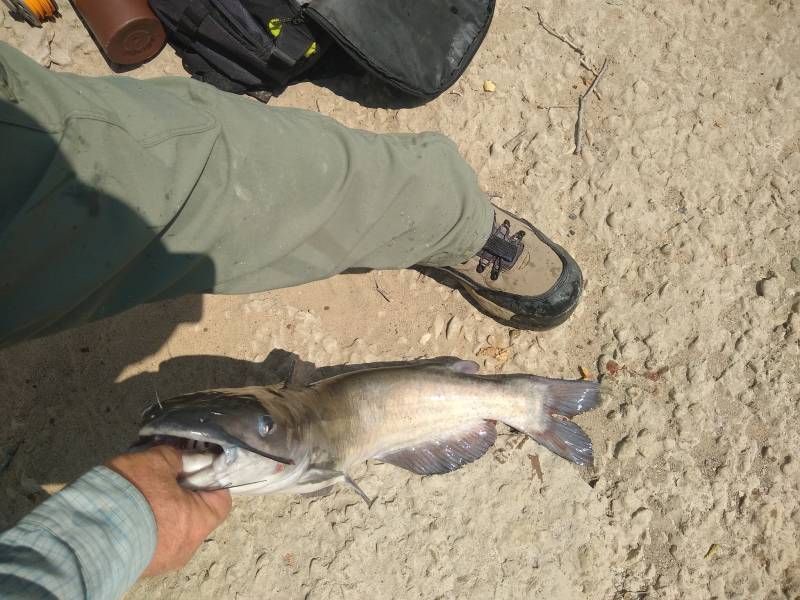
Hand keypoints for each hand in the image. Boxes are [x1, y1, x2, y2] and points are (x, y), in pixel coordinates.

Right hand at [106, 445, 231, 575]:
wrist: (84, 537)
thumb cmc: (130, 495)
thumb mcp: (155, 462)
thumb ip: (177, 458)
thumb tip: (189, 458)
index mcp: (198, 522)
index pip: (221, 499)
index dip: (210, 479)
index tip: (194, 466)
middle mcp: (186, 547)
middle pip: (194, 514)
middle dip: (180, 493)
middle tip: (161, 476)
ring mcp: (162, 560)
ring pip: (170, 528)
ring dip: (159, 510)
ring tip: (139, 492)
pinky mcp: (139, 566)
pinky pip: (150, 540)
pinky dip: (143, 525)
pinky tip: (126, 511)